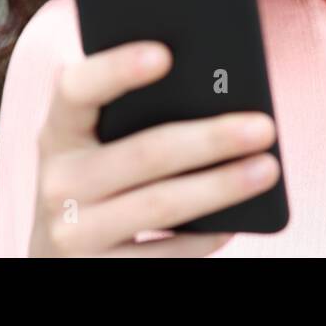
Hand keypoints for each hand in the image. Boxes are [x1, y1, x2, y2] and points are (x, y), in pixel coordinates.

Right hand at [27, 40, 279, 256]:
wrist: (61, 257)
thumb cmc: (98, 179)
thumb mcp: (97, 144)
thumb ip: (132, 113)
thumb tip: (217, 90)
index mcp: (58, 131)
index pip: (77, 89)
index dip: (116, 69)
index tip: (165, 54)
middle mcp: (57, 181)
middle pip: (143, 153)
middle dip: (210, 139)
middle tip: (263, 127)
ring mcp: (72, 232)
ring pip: (160, 205)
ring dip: (221, 186)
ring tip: (267, 168)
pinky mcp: (95, 271)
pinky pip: (163, 255)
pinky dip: (204, 237)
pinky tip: (236, 221)